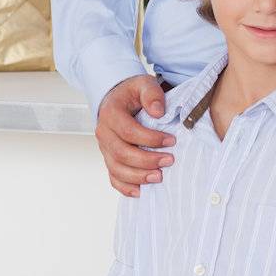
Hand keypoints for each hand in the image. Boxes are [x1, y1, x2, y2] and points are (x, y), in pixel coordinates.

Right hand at [95, 74, 175, 197]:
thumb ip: (152, 93)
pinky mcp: (109, 159)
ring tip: (159, 177)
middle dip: (146, 160)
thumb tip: (158, 112)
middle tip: (169, 160)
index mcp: (111, 114)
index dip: (150, 139)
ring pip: (117, 169)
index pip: (128, 131)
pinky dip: (125, 187)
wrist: (118, 99)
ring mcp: (105, 148)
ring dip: (138, 176)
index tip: (171, 140)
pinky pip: (113, 177)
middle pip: (121, 153)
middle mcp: (104, 133)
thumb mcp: (144, 84)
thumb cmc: (132, 93)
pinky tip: (141, 191)